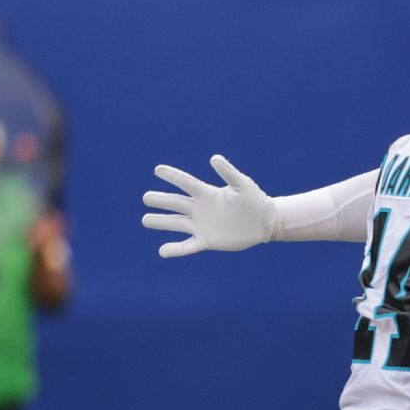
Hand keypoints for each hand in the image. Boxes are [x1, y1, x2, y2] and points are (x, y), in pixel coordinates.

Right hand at [143, 155, 275, 257]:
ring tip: (145, 220)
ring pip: (176, 223)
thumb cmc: (255, 200)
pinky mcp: (207, 240)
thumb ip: (228, 172)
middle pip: (176, 203)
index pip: (186, 183)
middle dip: (161, 200)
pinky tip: (162, 252)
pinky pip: (188, 246)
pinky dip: (175, 249)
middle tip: (146, 197)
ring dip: (161, 222)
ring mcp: (202, 225)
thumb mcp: (242, 185)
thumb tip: (214, 158)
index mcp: (208, 194)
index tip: (158, 169)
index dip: (173, 176)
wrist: (264, 222)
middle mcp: (201, 209)